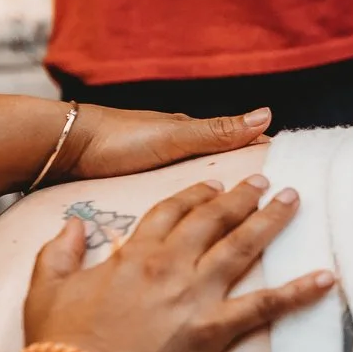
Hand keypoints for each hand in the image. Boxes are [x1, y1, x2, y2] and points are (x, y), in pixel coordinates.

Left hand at [0, 95, 274, 209]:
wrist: (61, 152)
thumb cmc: (115, 139)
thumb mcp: (173, 136)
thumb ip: (218, 131)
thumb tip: (267, 115)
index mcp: (187, 138)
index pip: (238, 146)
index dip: (263, 162)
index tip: (291, 181)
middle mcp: (172, 154)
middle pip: (219, 170)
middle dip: (243, 187)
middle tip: (275, 210)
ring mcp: (152, 175)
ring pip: (193, 191)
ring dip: (215, 205)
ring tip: (240, 230)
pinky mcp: (133, 194)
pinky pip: (170, 206)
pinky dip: (187, 216)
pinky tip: (191, 235)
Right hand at [20, 176, 331, 351]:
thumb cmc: (60, 343)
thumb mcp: (47, 287)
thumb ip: (61, 252)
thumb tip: (71, 227)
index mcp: (132, 255)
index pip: (169, 211)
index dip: (194, 195)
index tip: (213, 184)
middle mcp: (169, 265)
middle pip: (213, 220)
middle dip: (241, 197)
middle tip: (265, 180)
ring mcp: (194, 296)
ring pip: (242, 247)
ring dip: (271, 221)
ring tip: (293, 200)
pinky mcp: (214, 330)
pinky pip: (265, 305)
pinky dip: (299, 292)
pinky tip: (326, 278)